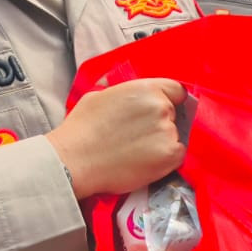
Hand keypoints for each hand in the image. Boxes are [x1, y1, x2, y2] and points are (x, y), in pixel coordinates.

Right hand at [46, 79, 187, 198]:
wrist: (73, 161)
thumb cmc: (81, 129)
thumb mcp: (99, 95)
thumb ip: (125, 92)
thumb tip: (130, 93)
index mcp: (146, 89)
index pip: (176, 90)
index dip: (170, 100)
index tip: (163, 110)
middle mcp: (161, 107)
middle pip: (174, 114)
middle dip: (161, 123)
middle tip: (138, 135)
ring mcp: (167, 131)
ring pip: (175, 135)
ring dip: (162, 142)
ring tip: (135, 150)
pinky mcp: (170, 155)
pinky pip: (178, 155)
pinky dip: (167, 159)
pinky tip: (144, 161)